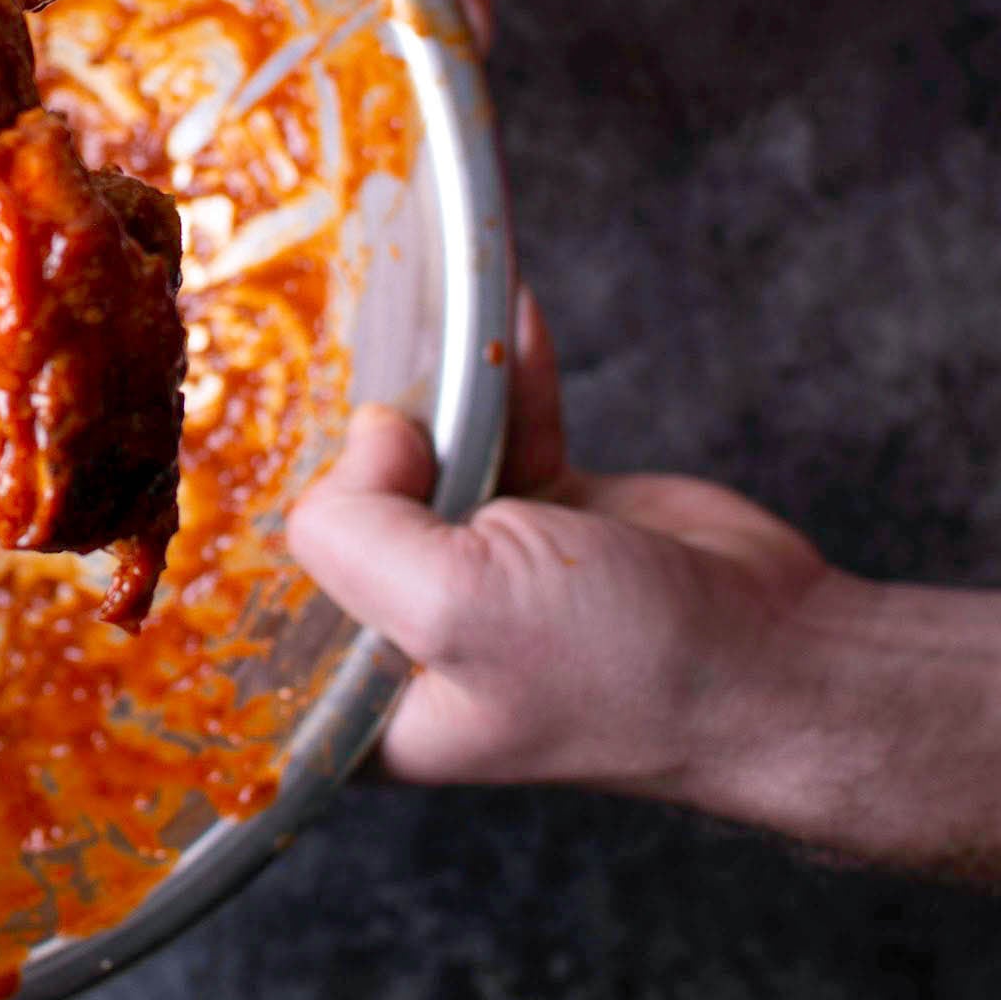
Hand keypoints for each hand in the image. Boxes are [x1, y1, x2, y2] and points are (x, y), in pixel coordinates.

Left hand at [287, 290, 839, 795]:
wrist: (781, 659)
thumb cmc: (625, 668)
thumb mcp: (451, 607)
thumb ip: (359, 524)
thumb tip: (370, 432)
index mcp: (365, 699)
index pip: (264, 610)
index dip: (246, 523)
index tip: (219, 427)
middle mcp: (409, 637)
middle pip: (341, 513)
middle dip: (338, 430)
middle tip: (311, 332)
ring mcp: (479, 571)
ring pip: (421, 456)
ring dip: (431, 383)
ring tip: (415, 301)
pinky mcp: (544, 516)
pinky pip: (501, 428)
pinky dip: (507, 374)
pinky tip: (505, 309)